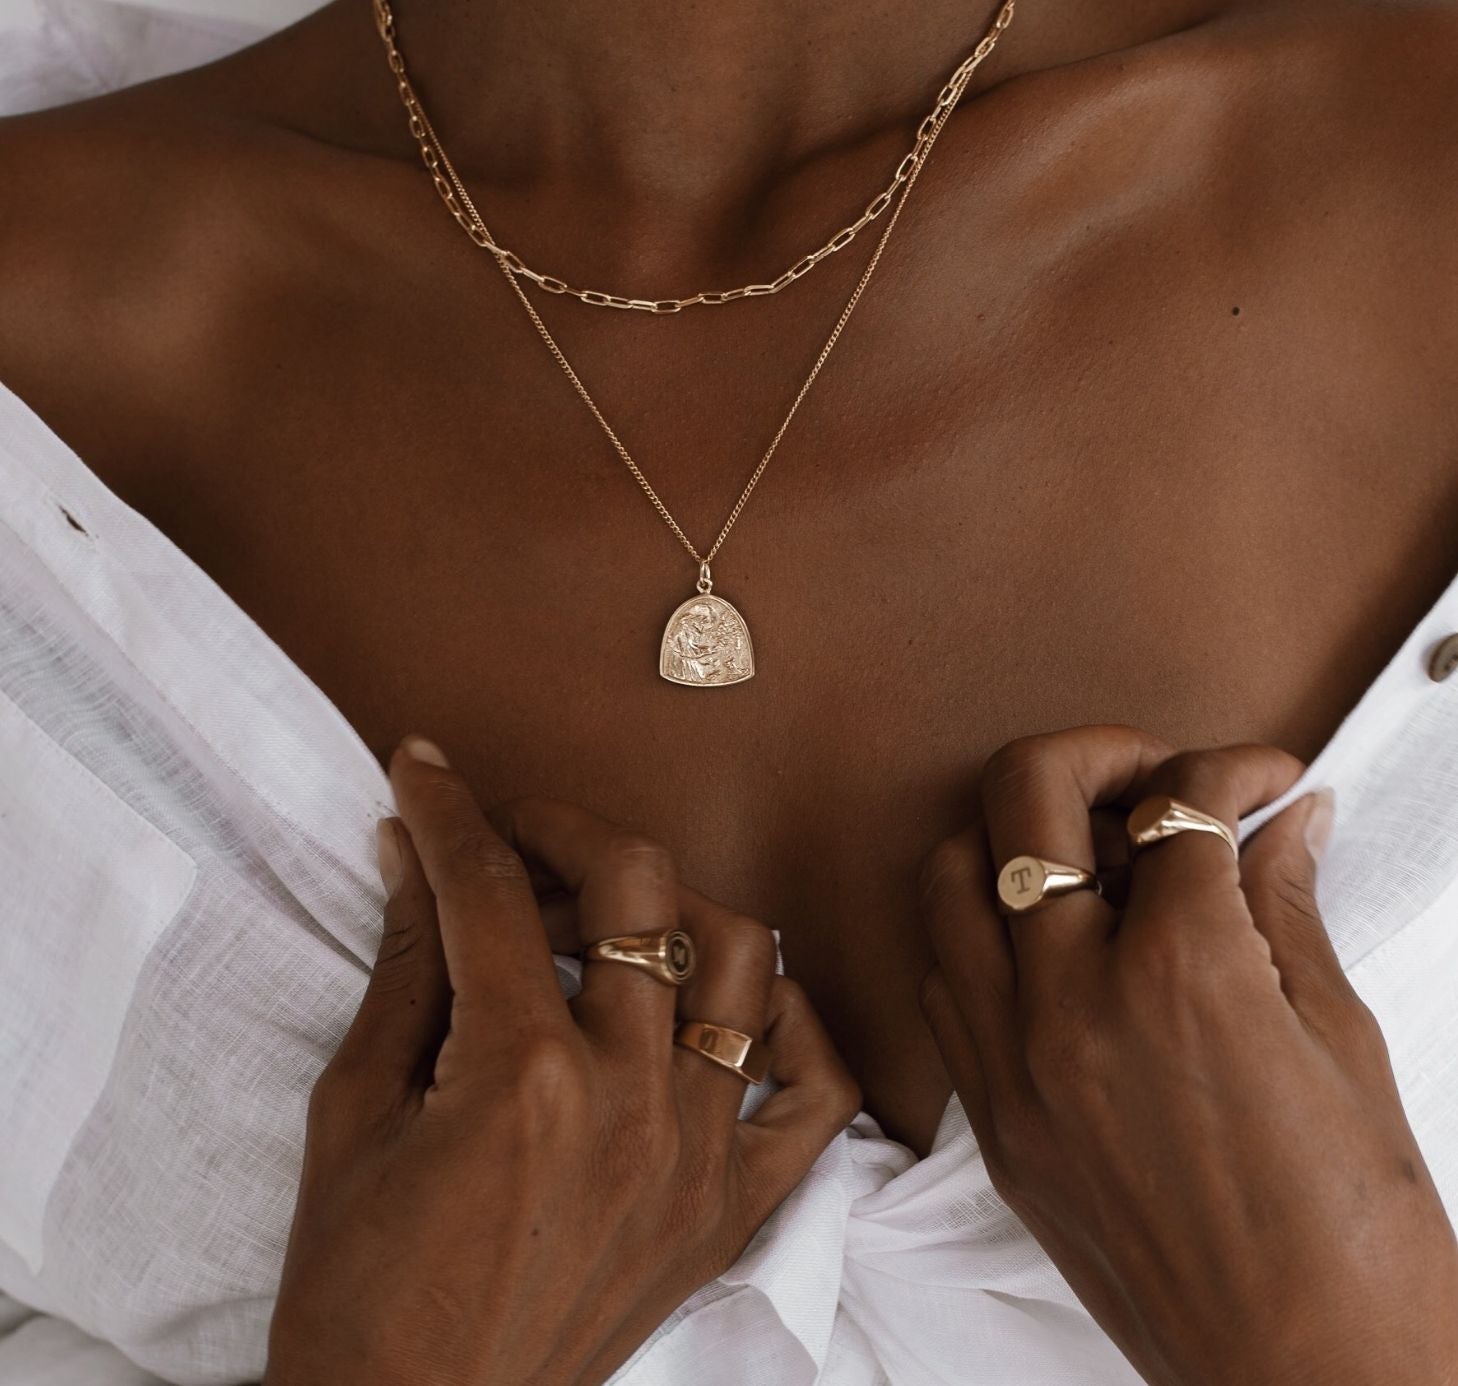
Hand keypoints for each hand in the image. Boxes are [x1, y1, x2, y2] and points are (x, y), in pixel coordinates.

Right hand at [264, 736, 858, 1385]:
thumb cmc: (359, 1285)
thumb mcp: (354, 1111)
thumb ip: (403, 966)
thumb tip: (413, 853)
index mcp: (521, 1076)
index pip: (494, 892)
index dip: (452, 812)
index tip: (426, 771)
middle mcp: (630, 1100)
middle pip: (641, 892)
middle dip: (569, 830)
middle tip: (517, 835)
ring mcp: (697, 1153)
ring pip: (746, 964)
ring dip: (681, 911)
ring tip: (617, 921)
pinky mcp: (732, 1209)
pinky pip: (816, 1092)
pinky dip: (789, 1030)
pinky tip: (729, 1009)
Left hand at [917, 725, 1457, 1385]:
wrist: (1305, 1380)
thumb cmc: (1355, 1238)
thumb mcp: (1342, 1046)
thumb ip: (1288, 910)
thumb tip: (1284, 823)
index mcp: (1180, 974)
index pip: (1179, 804)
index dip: (1232, 770)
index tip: (1262, 780)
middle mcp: (1070, 1002)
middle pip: (1025, 794)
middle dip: (1096, 751)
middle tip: (1153, 772)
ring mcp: (1011, 1063)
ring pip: (949, 876)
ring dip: (1011, 833)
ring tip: (1090, 851)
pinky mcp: (989, 1120)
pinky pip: (945, 981)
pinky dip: (985, 933)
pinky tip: (1053, 945)